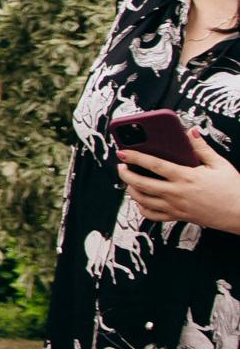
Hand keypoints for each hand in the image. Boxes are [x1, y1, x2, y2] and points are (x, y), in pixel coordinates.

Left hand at [118, 134, 239, 233]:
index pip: (154, 165)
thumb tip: (190, 132)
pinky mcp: (179, 217)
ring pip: (143, 201)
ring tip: (128, 180)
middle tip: (120, 166)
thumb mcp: (219, 164)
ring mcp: (176, 207)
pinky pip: (153, 216)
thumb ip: (202, 147)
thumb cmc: (233, 189)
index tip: (123, 152)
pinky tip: (141, 201)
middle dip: (126, 174)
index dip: (135, 157)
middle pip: (142, 184)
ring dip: (131, 190)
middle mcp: (177, 193)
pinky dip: (142, 208)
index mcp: (186, 177)